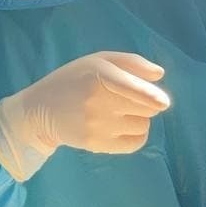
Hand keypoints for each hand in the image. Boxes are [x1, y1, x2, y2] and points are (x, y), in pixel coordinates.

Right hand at [0, 51, 169, 179]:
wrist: (41, 109)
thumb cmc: (74, 80)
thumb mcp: (98, 61)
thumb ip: (131, 63)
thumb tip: (159, 75)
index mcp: (98, 75)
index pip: (129, 87)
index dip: (149, 95)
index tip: (164, 103)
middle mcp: (97, 102)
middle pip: (145, 108)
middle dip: (144, 102)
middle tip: (126, 98)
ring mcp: (97, 126)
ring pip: (142, 125)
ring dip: (140, 118)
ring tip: (120, 112)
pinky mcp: (96, 145)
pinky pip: (135, 143)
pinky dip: (137, 135)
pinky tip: (123, 127)